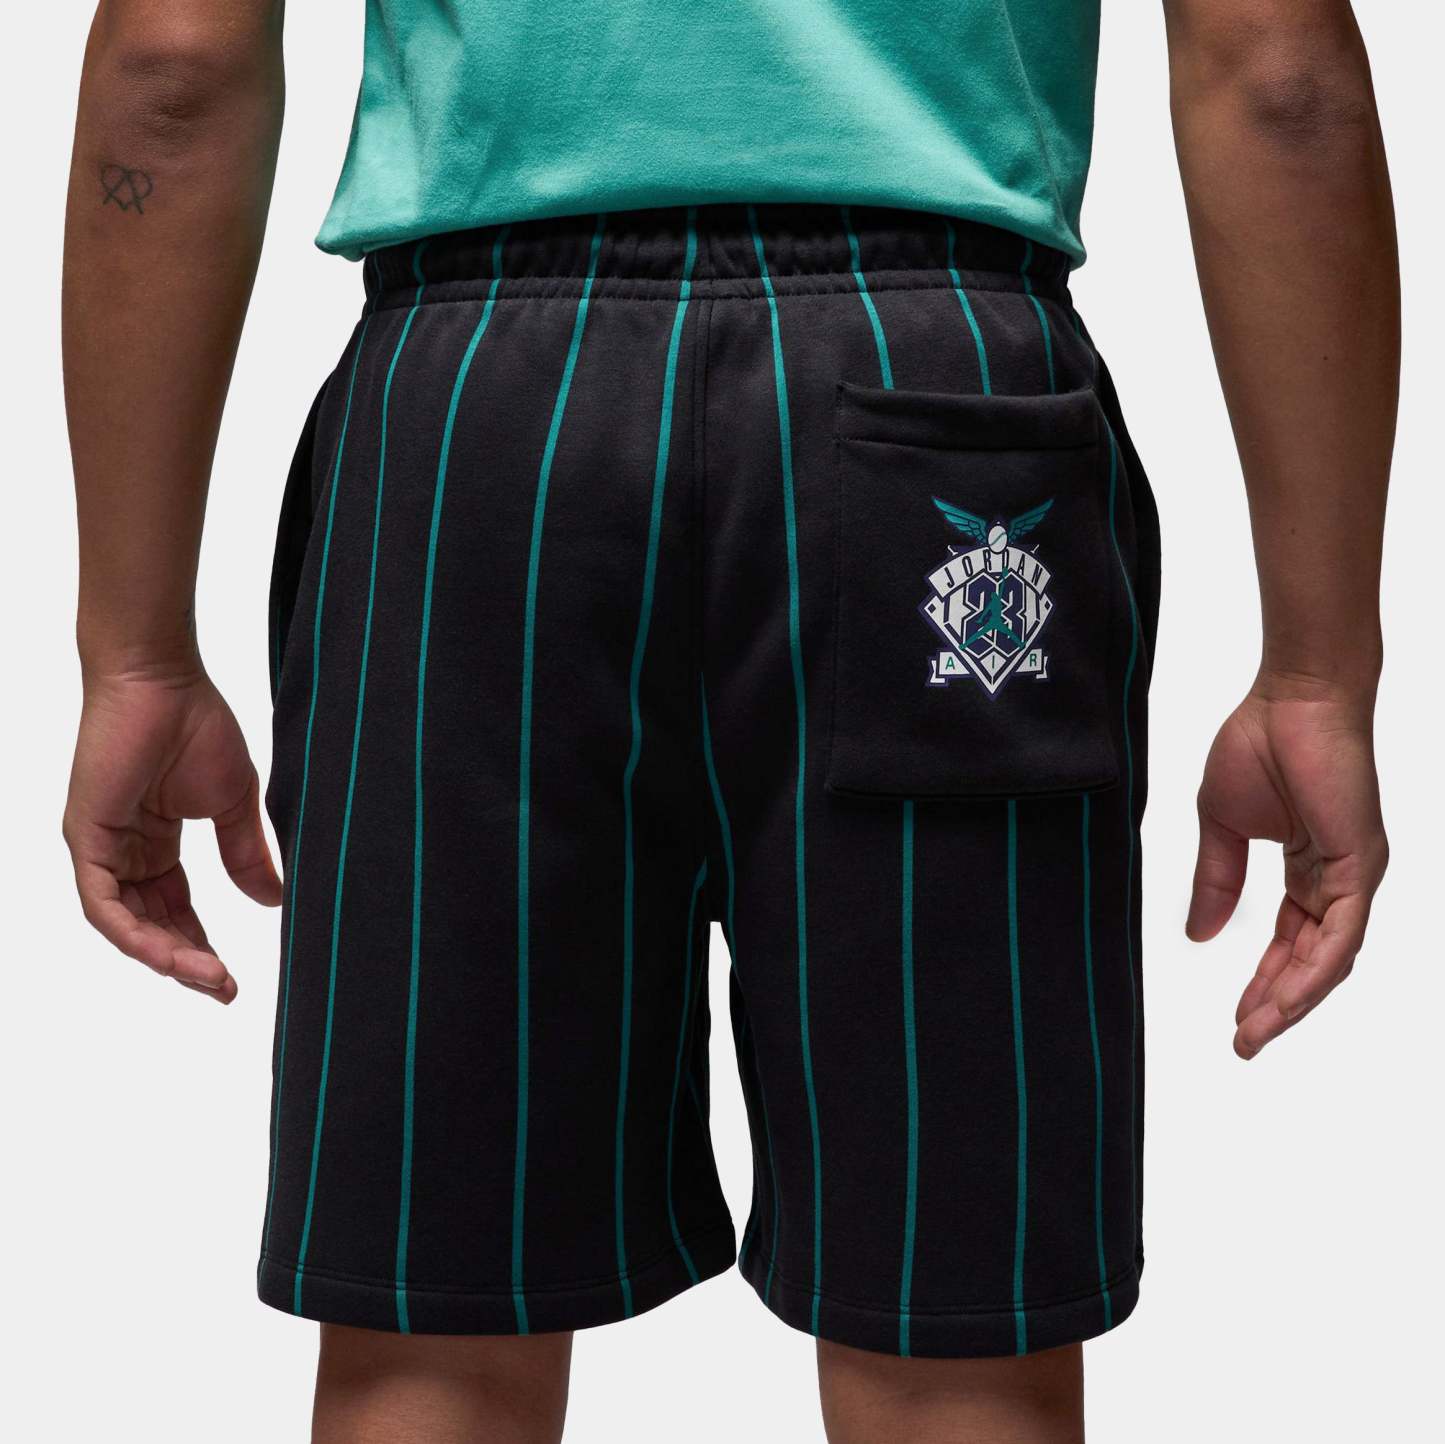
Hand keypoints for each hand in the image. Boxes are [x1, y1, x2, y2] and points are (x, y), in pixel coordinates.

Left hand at [63, 665, 282, 1002]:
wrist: (162, 680)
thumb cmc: (195, 725)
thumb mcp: (232, 804)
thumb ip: (246, 854)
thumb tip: (273, 902)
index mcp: (153, 844)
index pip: (175, 910)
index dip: (202, 945)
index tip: (234, 977)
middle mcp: (123, 852)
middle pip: (150, 926)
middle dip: (187, 962)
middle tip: (223, 989)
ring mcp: (100, 848)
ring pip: (126, 926)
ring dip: (166, 958)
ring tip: (209, 978)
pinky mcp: (86, 839)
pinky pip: (103, 906)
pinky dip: (134, 935)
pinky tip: (168, 956)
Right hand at [1186, 680, 1387, 1058]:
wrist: (1292, 698)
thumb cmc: (1260, 742)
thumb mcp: (1220, 825)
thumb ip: (1216, 880)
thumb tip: (1199, 933)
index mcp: (1308, 869)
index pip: (1289, 942)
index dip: (1263, 982)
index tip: (1236, 1019)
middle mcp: (1338, 879)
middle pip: (1311, 961)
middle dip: (1276, 1005)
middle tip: (1246, 1042)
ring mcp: (1354, 874)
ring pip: (1329, 958)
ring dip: (1293, 1000)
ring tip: (1258, 1032)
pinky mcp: (1359, 865)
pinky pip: (1340, 934)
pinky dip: (1314, 970)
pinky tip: (1288, 998)